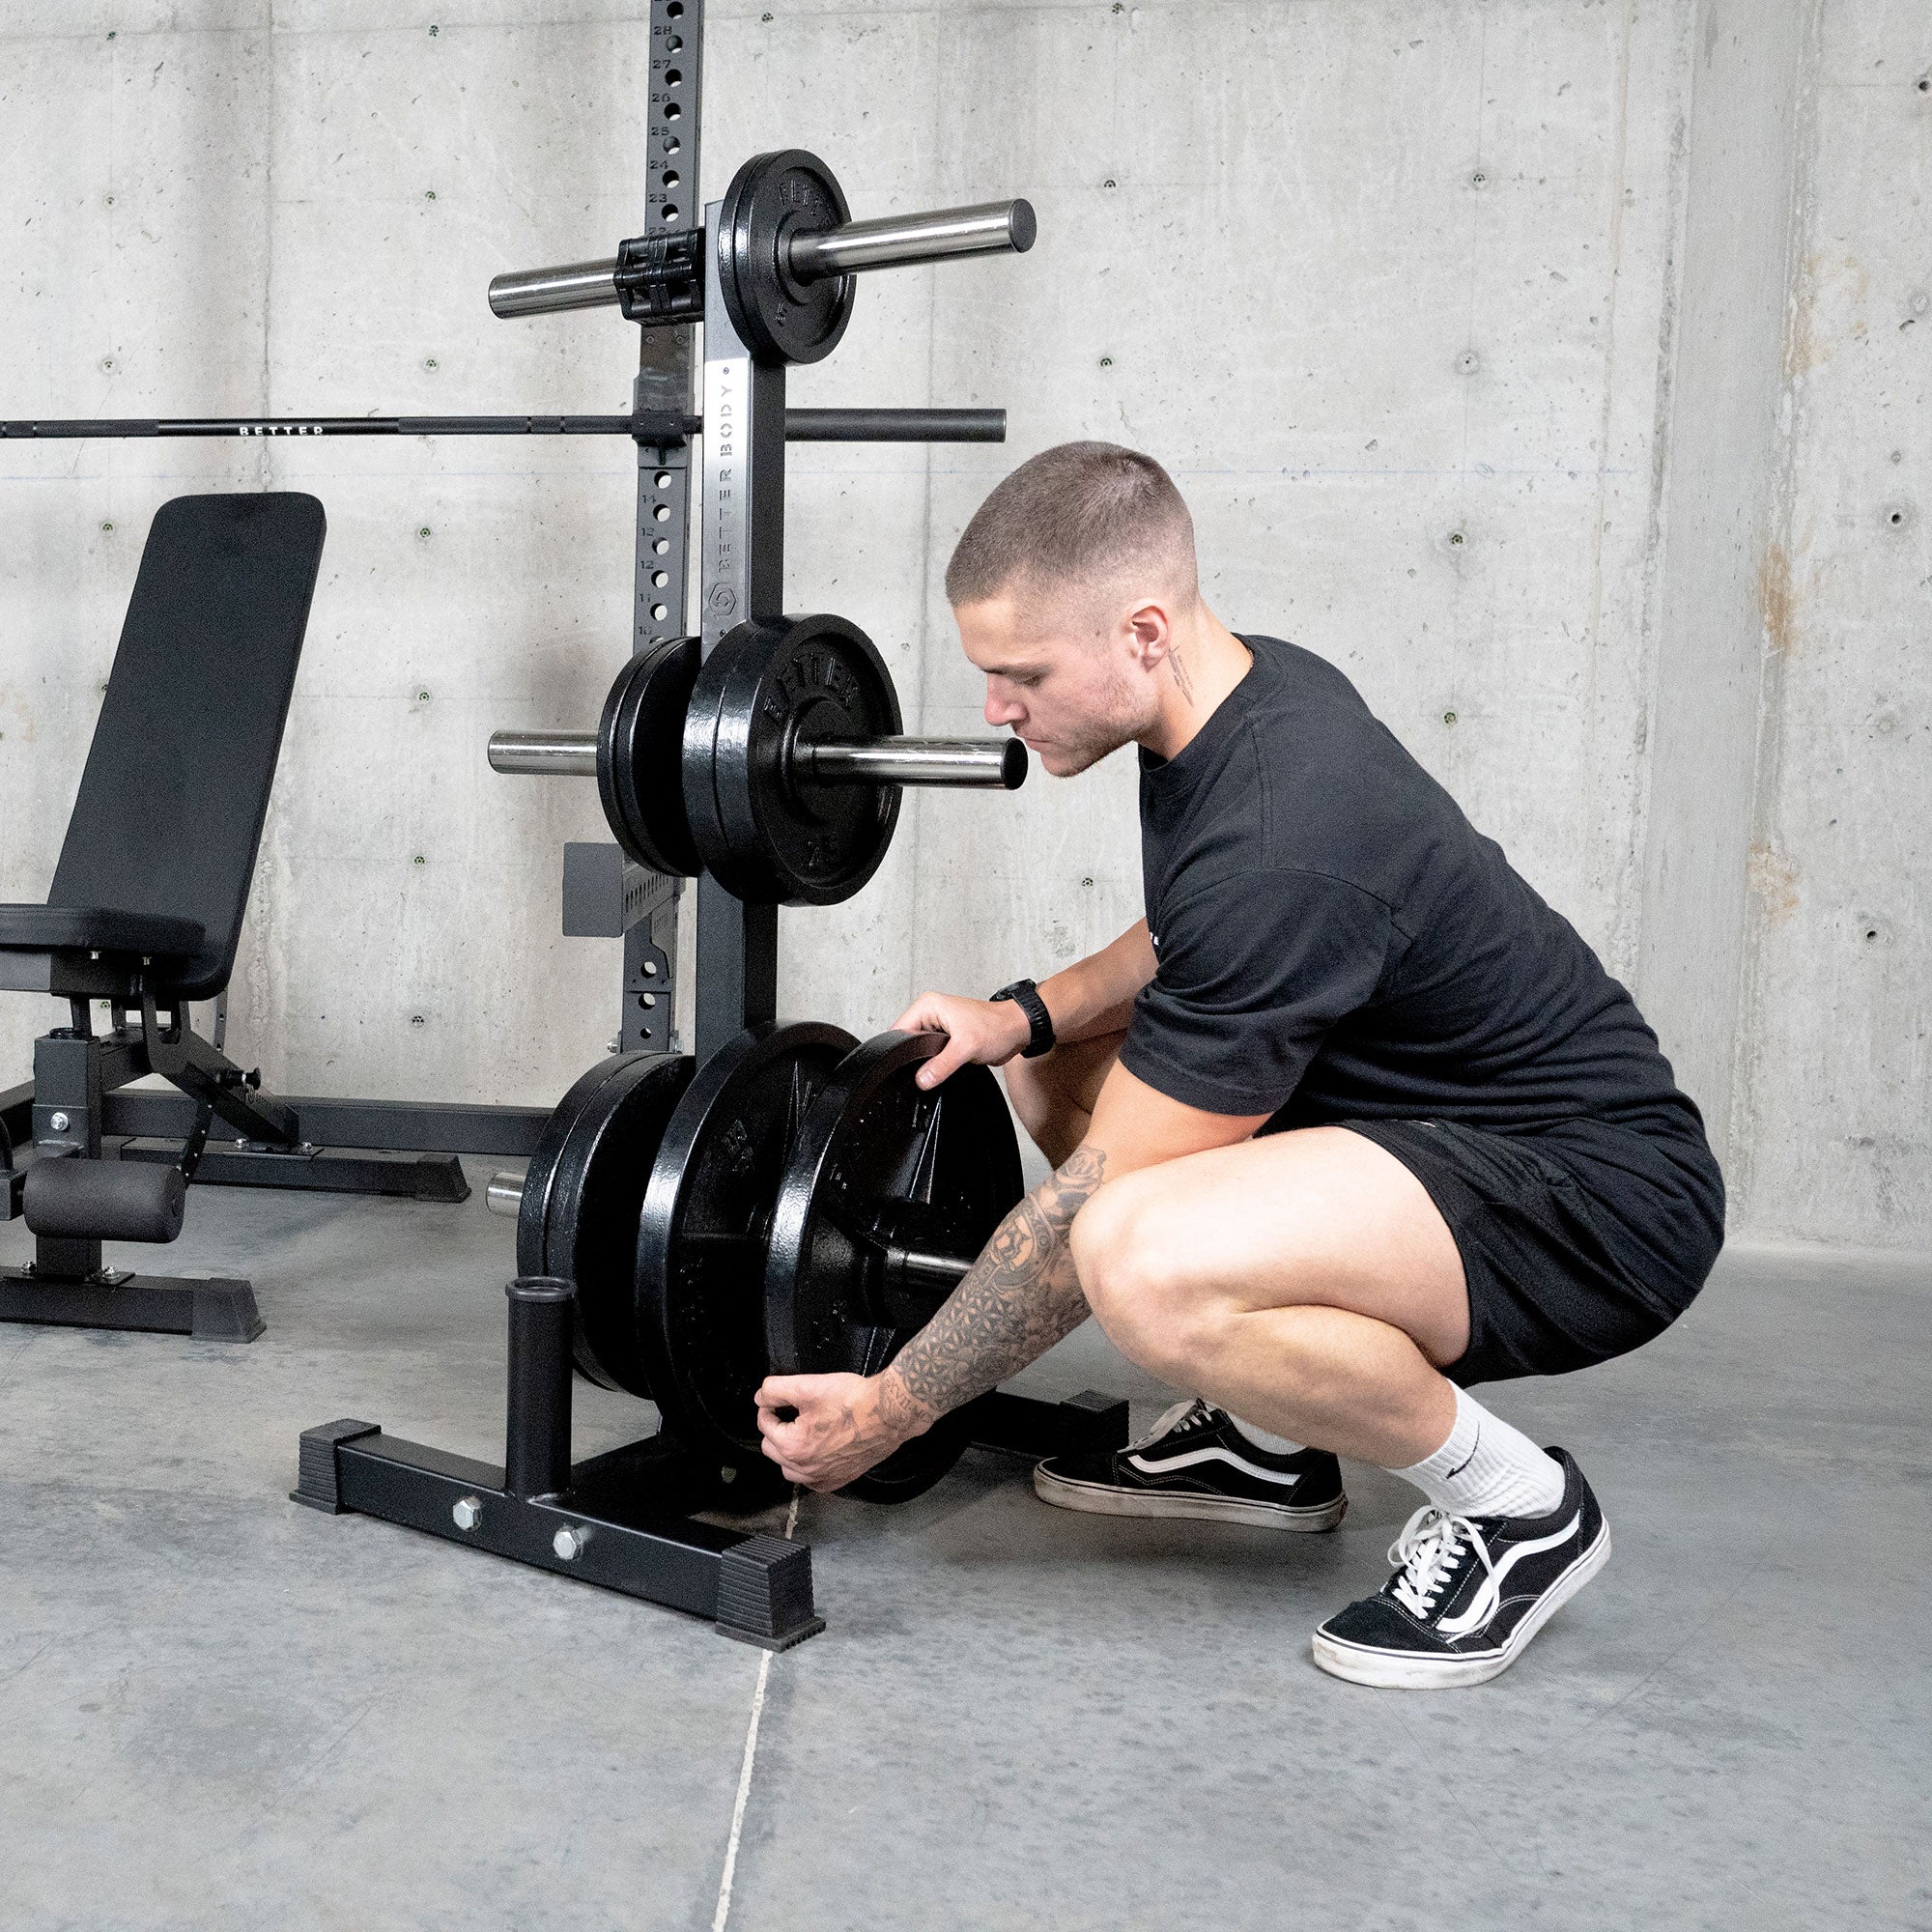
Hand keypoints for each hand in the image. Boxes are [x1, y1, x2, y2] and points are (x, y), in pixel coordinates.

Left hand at [755, 1372, 917, 1491]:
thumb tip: (761, 1396)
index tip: (779, 1400)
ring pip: (789, 1468)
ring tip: (804, 1431)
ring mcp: (822, 1478)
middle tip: (793, 1413)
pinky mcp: (838, 1480)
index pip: (764, 1425)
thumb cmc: (854, 1402)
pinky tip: (819, 1450)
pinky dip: (809, 1467)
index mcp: (793, 1446)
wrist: (888, 1414)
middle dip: (777, 1429)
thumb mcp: (808, 1386)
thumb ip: (776, 1390)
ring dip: (789, 1451)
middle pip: (772, 1448)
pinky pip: (811, 1480)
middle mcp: (805, 1468)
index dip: (770, 1407)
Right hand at [889, 990, 1033, 1088]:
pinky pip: (931, 1055)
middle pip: (907, 1042)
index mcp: (928, 1006)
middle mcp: (930, 1014)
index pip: (900, 1030)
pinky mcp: (946, 1039)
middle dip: (914, 1058)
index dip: (901, 1051)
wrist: (1018, 1031)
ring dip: (926, 1062)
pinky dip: (935, 1064)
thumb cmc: (997, 1027)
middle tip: (928, 1068)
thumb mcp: (966, 1047)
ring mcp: (938, 1027)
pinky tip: (943, 1068)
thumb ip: (941, 1065)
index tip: (906, 1067)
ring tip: (940, 1064)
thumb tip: (921, 1079)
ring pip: (919, 1051)